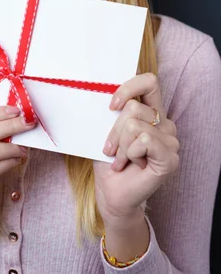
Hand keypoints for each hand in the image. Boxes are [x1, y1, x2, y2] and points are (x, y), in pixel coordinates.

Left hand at [93, 72, 179, 225]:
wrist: (111, 192)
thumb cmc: (108, 160)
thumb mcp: (105, 129)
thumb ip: (112, 109)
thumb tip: (103, 91)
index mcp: (151, 111)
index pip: (149, 81)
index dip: (129, 87)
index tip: (111, 105)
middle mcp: (164, 123)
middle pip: (133, 107)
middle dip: (114, 130)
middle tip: (110, 149)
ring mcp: (170, 140)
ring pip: (135, 125)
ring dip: (120, 145)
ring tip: (120, 159)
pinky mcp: (170, 158)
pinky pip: (144, 141)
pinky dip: (130, 153)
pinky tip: (132, 164)